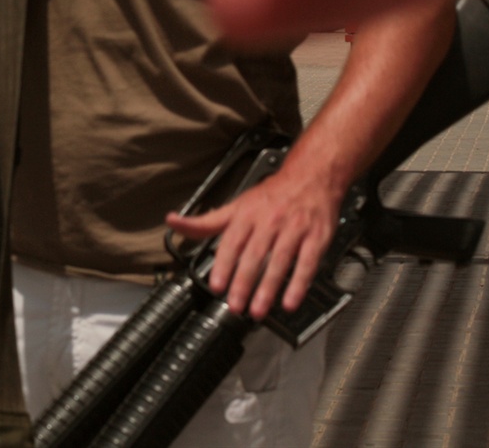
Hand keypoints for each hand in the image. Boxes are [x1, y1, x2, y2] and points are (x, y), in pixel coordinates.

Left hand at [165, 169, 340, 320]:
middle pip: (254, 255)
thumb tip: (173, 222)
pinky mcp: (316, 237)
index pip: (232, 242)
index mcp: (246, 215)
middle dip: (244, 283)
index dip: (223, 265)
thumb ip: (205, 221)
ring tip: (258, 310)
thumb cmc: (270, 196)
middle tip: (235, 306)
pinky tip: (290, 302)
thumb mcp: (235, 206)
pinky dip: (299, 284)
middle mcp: (269, 221)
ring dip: (268, 288)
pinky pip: (307, 263)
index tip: (216, 286)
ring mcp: (293, 229)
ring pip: (280, 261)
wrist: (310, 177)